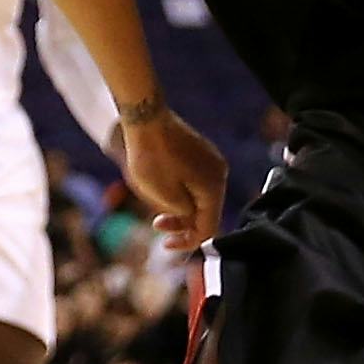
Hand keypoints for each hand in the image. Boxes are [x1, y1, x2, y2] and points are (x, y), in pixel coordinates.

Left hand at [117, 102, 226, 253]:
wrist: (144, 119)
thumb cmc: (151, 157)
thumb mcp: (164, 196)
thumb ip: (183, 215)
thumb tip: (192, 221)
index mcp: (214, 187)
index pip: (209, 227)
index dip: (187, 241)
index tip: (165, 244)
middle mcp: (219, 173)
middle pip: (206, 212)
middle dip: (182, 222)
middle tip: (156, 222)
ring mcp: (211, 161)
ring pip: (199, 197)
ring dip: (180, 207)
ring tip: (154, 202)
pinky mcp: (200, 154)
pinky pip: (195, 182)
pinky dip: (181, 191)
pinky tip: (161, 186)